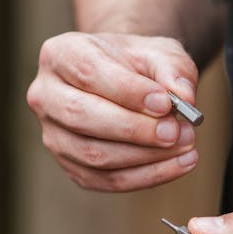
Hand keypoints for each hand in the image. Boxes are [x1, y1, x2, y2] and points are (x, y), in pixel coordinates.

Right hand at [27, 31, 199, 191]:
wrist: (127, 82)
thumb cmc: (138, 65)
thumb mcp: (159, 52)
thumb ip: (173, 69)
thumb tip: (184, 96)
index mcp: (60, 55)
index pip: (87, 73)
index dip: (127, 90)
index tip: (165, 102)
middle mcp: (46, 96)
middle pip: (82, 116)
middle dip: (134, 129)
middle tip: (176, 131)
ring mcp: (54, 136)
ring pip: (94, 155)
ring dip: (145, 156)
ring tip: (186, 145)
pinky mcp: (72, 167)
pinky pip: (107, 180)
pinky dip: (147, 176)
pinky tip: (179, 164)